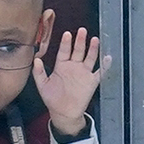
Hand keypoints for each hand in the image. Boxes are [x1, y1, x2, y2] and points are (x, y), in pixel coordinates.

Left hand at [35, 20, 104, 138]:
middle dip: (80, 41)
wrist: (63, 112)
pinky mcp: (92, 81)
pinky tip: (108, 58)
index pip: (64, 51)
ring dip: (92, 49)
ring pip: (89, 58)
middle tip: (82, 31)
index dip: (66, 43)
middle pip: (78, 51)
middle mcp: (73, 67)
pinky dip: (105, 66)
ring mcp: (83, 73)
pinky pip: (100, 72)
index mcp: (61, 66)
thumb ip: (38, 72)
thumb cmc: (52, 98)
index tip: (67, 34)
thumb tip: (36, 59)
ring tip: (95, 39)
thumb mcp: (42, 85)